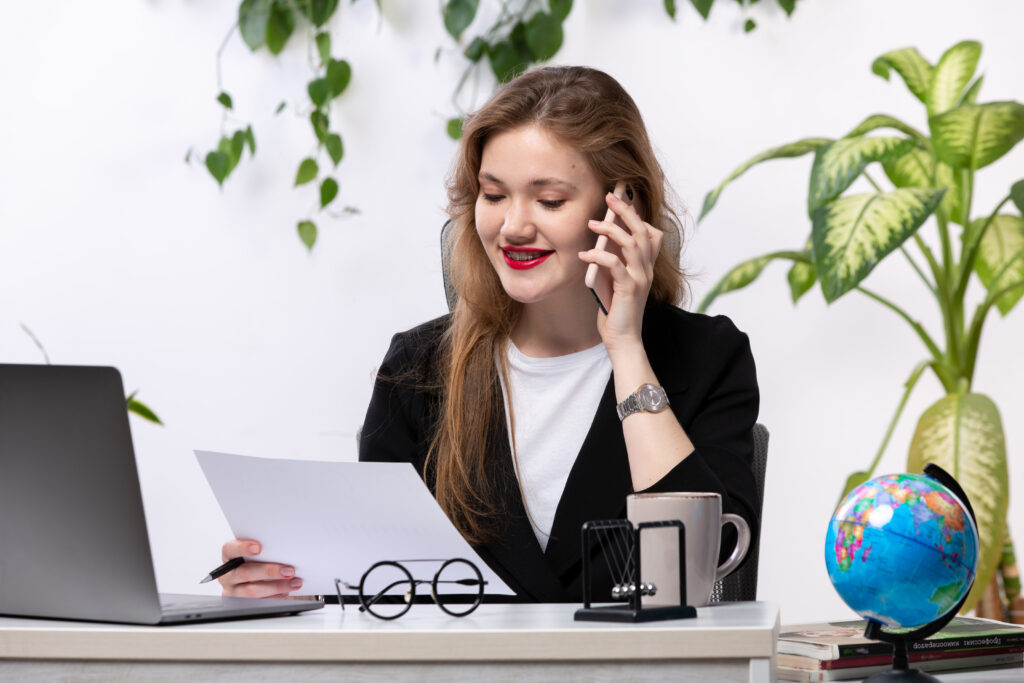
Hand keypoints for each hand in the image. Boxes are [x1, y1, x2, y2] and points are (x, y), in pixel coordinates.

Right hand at [218, 539, 302, 597]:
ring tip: (294, 583)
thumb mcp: (256, 552)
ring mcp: (232, 590)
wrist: (252, 576)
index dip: (242, 548)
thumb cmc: (255, 560)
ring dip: (276, 587)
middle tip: (289, 571)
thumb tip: (284, 550)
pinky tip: (286, 592)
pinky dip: (274, 597)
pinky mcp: (241, 603)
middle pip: (245, 573)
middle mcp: (228, 574)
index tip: (258, 548)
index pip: (230, 549)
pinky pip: (258, 602)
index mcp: (229, 556)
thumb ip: (264, 550)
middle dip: (269, 572)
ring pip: (252, 591)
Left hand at [579, 191, 663, 353]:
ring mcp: (640, 279)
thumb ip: (613, 262)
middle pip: (642, 230)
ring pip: (632, 243)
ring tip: (592, 223)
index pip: (652, 234)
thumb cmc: (616, 311)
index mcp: (646, 267)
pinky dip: (598, 256)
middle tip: (610, 196)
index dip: (638, 216)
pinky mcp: (628, 289)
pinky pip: (615, 265)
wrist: (622, 339)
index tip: (620, 204)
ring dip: (611, 230)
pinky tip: (584, 254)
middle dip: (626, 210)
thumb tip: (599, 240)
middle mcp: (647, 270)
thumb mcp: (614, 281)